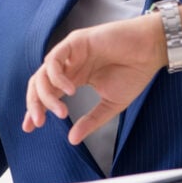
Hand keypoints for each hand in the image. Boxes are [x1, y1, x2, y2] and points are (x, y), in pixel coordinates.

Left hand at [22, 14, 168, 144]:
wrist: (151, 50)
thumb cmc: (135, 72)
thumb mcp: (111, 104)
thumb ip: (91, 120)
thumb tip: (72, 140)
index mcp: (76, 77)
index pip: (48, 93)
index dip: (36, 109)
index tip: (30, 128)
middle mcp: (70, 65)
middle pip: (39, 84)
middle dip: (34, 104)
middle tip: (38, 123)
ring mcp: (72, 52)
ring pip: (43, 73)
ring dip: (46, 95)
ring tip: (60, 111)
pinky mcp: (76, 41)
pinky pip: (55, 59)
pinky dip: (56, 76)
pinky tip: (70, 90)